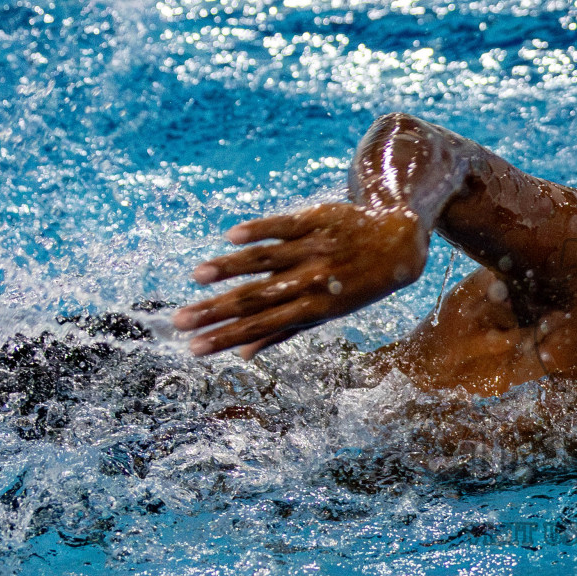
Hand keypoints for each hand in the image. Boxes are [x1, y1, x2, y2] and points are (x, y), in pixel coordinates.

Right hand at [172, 202, 428, 358]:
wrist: (398, 241)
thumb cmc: (357, 282)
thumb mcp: (329, 311)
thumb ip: (285, 330)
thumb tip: (245, 355)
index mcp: (313, 308)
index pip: (260, 326)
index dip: (226, 337)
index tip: (193, 347)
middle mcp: (312, 280)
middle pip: (256, 298)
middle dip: (215, 311)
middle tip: (178, 321)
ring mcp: (314, 249)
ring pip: (266, 260)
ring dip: (230, 268)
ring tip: (198, 276)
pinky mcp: (316, 219)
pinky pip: (283, 225)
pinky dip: (258, 231)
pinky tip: (231, 237)